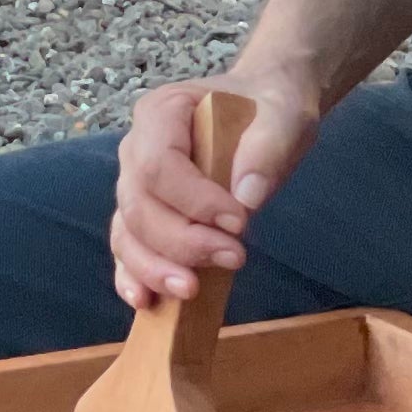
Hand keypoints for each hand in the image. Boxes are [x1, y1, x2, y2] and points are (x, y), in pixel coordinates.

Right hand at [110, 62, 319, 310]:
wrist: (262, 112)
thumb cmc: (268, 109)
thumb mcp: (284, 116)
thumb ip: (268, 148)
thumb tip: (245, 199)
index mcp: (162, 112)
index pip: (159, 165)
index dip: (194, 201)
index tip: (239, 222)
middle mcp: (136, 148)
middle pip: (139, 206)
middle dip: (181, 242)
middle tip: (234, 258)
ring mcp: (134, 184)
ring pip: (127, 233)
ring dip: (155, 268)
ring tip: (191, 291)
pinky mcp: (144, 217)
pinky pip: (127, 249)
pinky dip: (134, 276)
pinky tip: (146, 302)